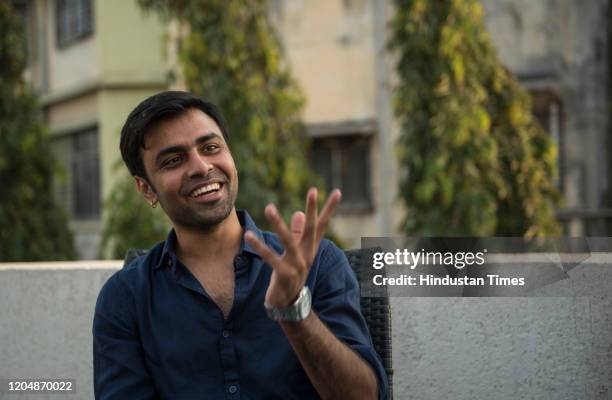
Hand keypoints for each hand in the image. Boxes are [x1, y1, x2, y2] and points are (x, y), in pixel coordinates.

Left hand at [244, 187, 341, 307]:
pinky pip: (271, 258)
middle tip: (313, 191)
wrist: (288, 305)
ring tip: (269, 207)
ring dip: (278, 224)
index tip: (337, 192)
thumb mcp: (296, 254)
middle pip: (311, 229)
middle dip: (312, 209)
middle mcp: (306, 255)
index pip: (321, 225)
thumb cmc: (290, 275)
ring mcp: (297, 265)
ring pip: (288, 241)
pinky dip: (260, 247)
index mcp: (310, 248)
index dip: (328, 208)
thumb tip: (298, 213)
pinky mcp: (284, 274)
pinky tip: (249, 236)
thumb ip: (298, 233)